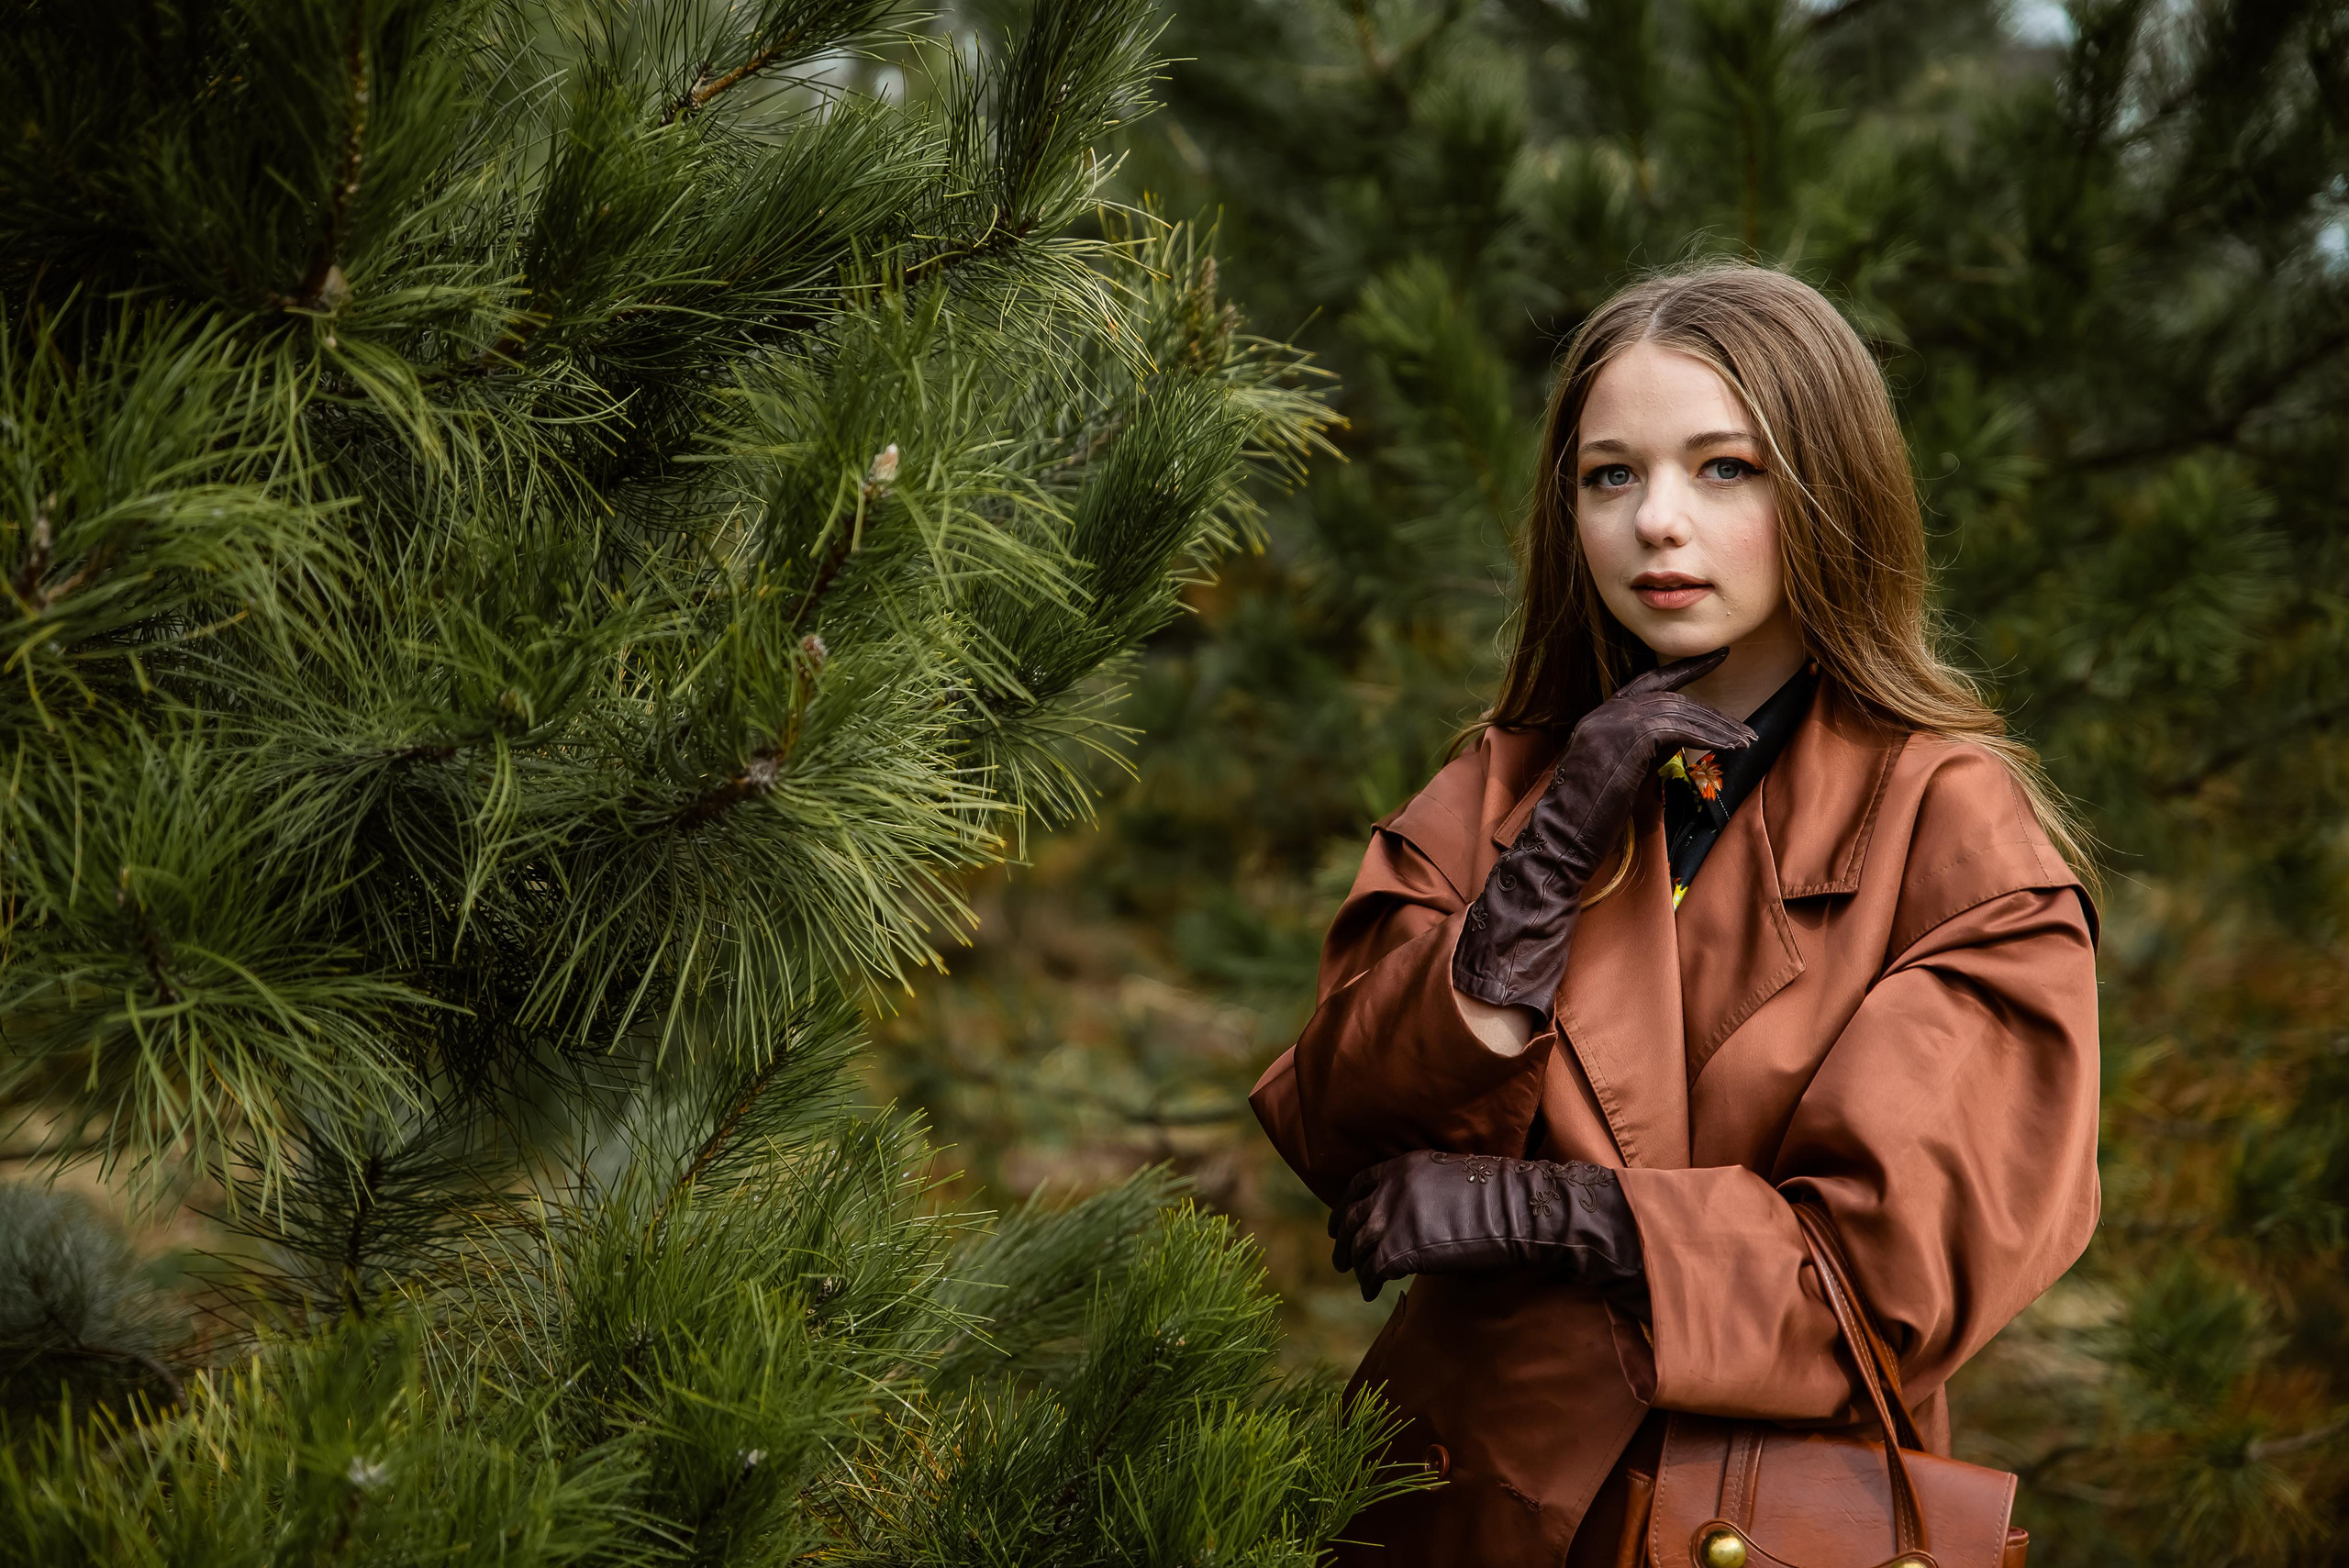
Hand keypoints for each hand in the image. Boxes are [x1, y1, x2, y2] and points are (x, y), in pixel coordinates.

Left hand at [1327, 1149, 1647, 1311]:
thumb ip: (1420, 1191)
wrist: (1517, 1210)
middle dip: (1342, 1239)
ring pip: (1358, 1246)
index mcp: (1401, 1167)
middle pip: (1352, 1217)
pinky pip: (1372, 1270)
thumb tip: (1410, 1214)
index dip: (1346, 1206)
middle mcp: (1390, 1190)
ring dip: (1354, 1264)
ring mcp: (1391, 1219)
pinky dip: (1368, 1283)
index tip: (1341, 1223)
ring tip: (1357, 1278)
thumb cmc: (1498, 1196)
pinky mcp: (1399, 1250)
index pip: (1358, 1185)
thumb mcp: (1449, 1176)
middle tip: (1340, 1257)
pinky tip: (1371, 1293)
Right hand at [1451, 649, 1754, 1014]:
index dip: (1683, 670)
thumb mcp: (1623, 775)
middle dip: (1710, 710)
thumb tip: (1682, 738)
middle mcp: (1603, 713)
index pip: (1646, 683)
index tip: (1715, 658)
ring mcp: (1612, 723)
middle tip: (1743, 729)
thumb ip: (1647, 751)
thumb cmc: (1590, 821)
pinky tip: (1728, 747)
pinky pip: (1679, 727)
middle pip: (1669, 698)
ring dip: (1716, 726)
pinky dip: (1708, 735)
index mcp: (1599, 719)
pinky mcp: (1626, 739)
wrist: (1561, 841)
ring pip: (1677, 710)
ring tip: (1744, 742)